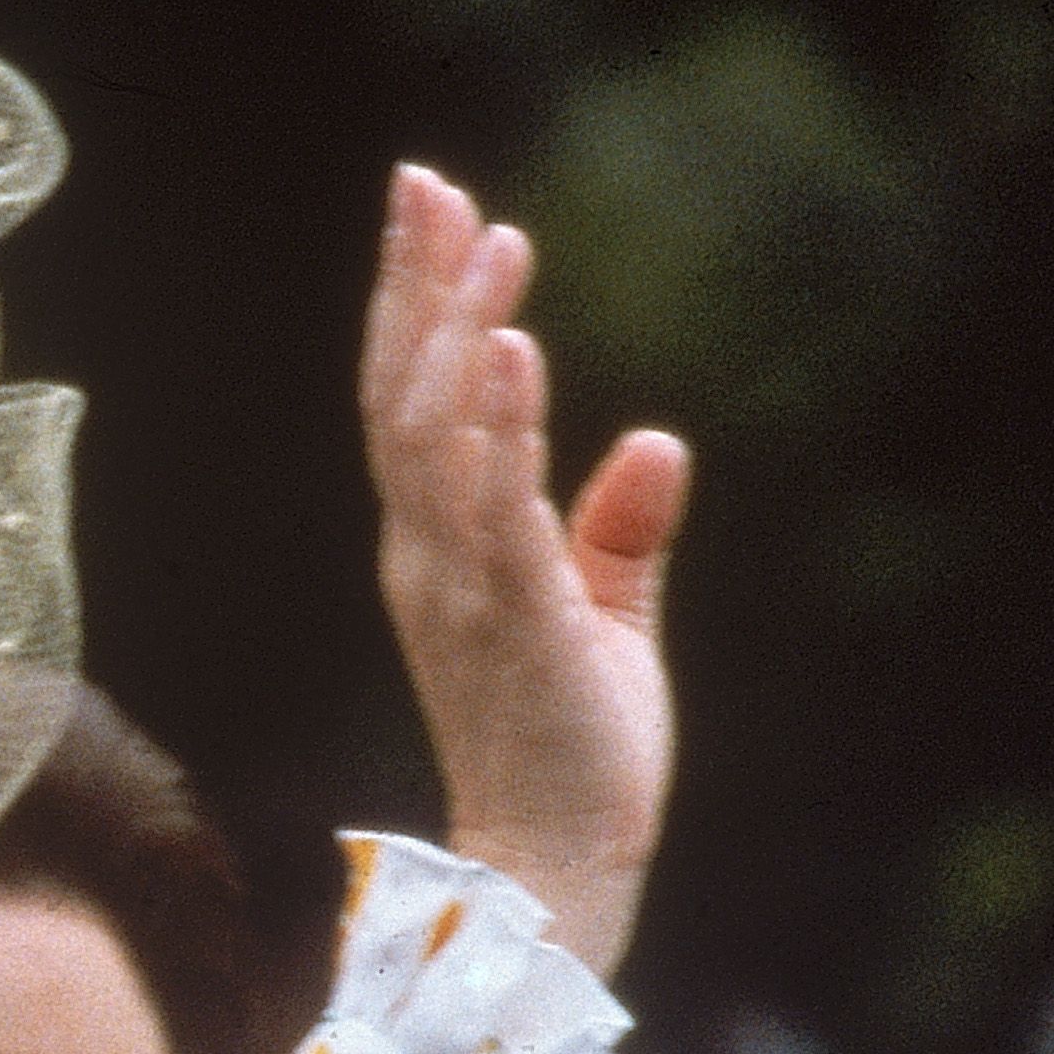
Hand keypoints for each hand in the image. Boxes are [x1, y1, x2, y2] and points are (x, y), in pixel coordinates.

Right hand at [357, 163, 688, 976]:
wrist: (563, 872)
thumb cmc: (579, 754)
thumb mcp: (607, 619)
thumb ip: (619, 529)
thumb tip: (653, 438)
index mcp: (436, 550)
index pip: (409, 404)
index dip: (412, 302)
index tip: (430, 206)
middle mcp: (427, 557)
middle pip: (401, 396)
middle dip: (414, 284)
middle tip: (428, 181)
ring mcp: (460, 588)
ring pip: (434, 436)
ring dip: (458, 330)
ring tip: (489, 241)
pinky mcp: (513, 620)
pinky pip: (492, 506)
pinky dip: (496, 423)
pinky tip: (511, 348)